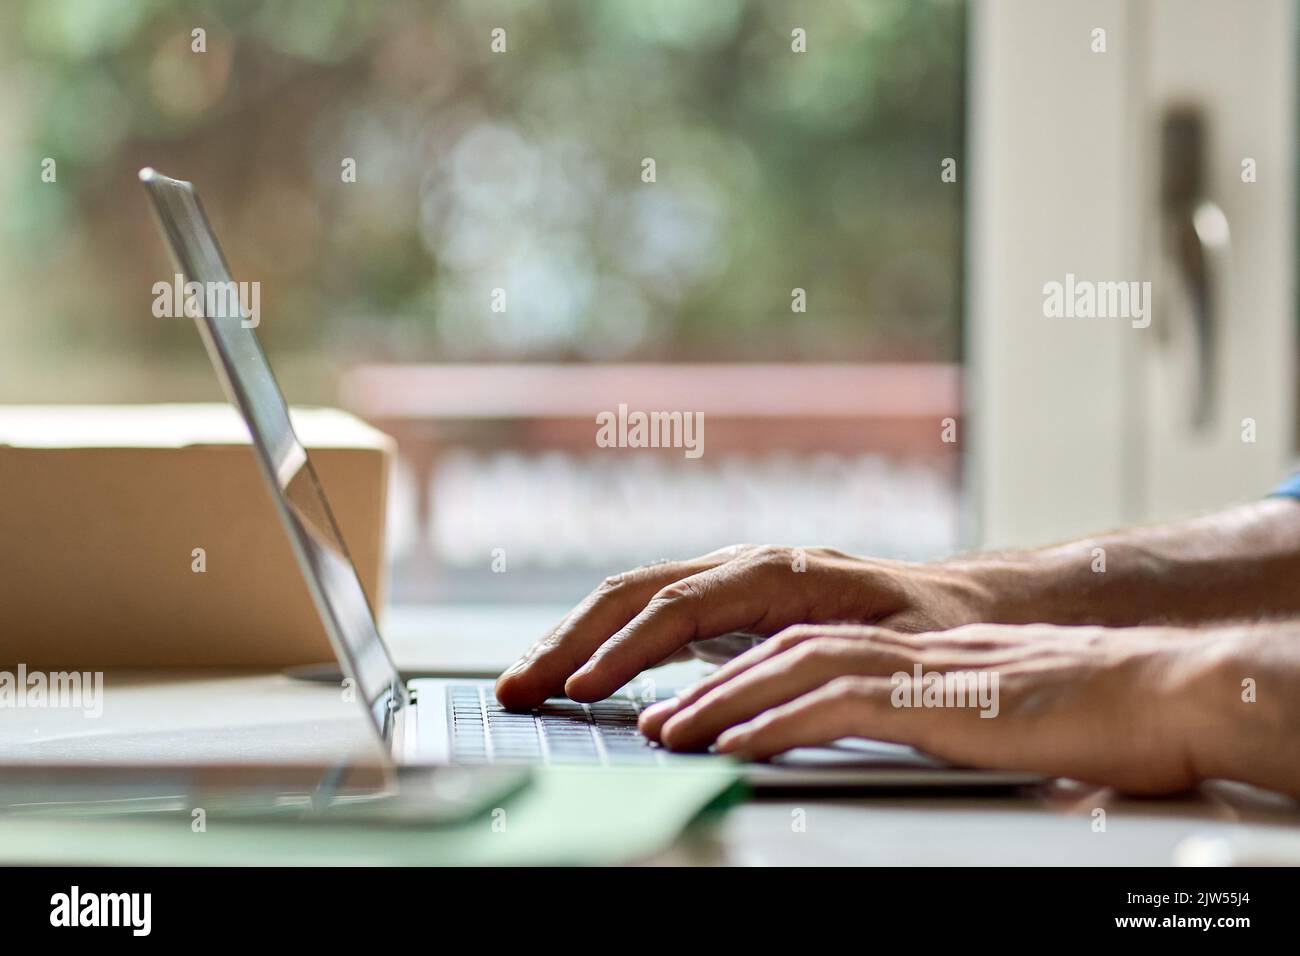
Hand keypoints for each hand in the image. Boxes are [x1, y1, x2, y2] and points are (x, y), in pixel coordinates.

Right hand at [494, 545, 992, 709]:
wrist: (958, 605)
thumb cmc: (928, 631)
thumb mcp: (887, 653)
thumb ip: (813, 670)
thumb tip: (730, 706)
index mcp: (777, 572)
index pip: (677, 609)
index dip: (622, 650)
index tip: (577, 689)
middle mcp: (742, 565)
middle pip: (633, 593)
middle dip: (568, 640)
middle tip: (513, 688)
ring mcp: (729, 579)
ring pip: (630, 599)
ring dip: (572, 638)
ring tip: (521, 683)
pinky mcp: (725, 601)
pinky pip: (648, 614)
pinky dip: (602, 642)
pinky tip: (575, 675)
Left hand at [640, 622, 1231, 794]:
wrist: (1148, 690)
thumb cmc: (1063, 705)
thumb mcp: (955, 701)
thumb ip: (899, 704)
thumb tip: (846, 726)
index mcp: (883, 640)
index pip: (776, 640)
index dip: (711, 666)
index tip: (660, 700)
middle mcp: (884, 638)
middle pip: (764, 640)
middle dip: (687, 673)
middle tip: (640, 716)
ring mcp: (906, 662)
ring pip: (784, 664)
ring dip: (715, 699)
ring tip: (665, 734)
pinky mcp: (931, 696)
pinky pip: (835, 702)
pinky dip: (774, 721)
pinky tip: (734, 745)